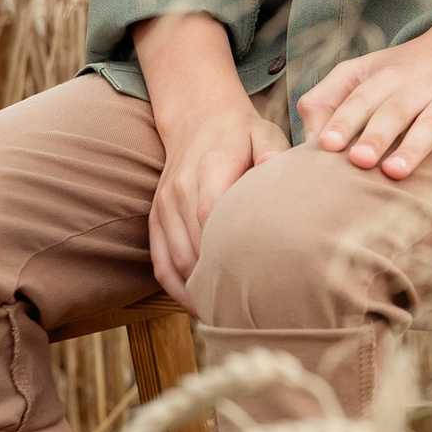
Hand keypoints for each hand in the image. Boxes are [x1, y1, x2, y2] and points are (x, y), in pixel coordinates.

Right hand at [150, 89, 284, 298]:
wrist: (198, 117)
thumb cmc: (240, 132)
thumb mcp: (264, 132)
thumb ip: (272, 150)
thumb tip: (275, 167)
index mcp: (209, 167)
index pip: (210, 215)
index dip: (226, 248)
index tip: (252, 275)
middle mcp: (180, 189)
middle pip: (191, 245)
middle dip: (215, 279)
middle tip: (246, 307)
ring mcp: (163, 205)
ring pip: (173, 259)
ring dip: (195, 289)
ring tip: (224, 313)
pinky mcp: (156, 217)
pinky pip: (159, 260)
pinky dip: (175, 286)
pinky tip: (197, 304)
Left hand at [298, 22, 431, 214]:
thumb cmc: (410, 67)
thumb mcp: (367, 68)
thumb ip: (329, 96)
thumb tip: (308, 141)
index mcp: (388, 76)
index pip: (362, 97)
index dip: (344, 119)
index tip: (325, 144)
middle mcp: (420, 86)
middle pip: (395, 110)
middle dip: (377, 134)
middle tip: (358, 160)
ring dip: (416, 148)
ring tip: (397, 173)